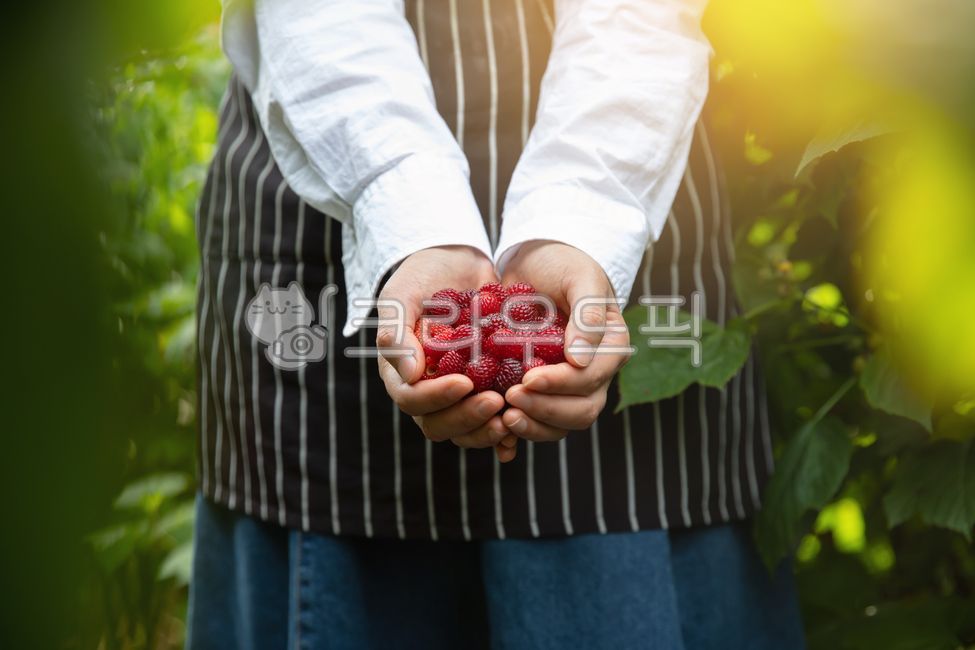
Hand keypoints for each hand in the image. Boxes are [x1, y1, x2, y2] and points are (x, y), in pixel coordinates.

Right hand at [376, 246, 511, 452]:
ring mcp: (456, 394)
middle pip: (439, 424)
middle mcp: (427, 390)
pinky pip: (492, 418)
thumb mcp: (401, 295)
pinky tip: (524, 422)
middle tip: (496, 401)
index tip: (464, 382)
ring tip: (512, 416)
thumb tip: (410, 375)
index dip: (437, 396)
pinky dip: (506, 427)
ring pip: (466, 429)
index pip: (413, 399)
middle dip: (467, 417)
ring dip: (487, 429)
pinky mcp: (485, 388)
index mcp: (401, 373)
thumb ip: (397, 333)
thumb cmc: (422, 276)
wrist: (458, 262)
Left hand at [499, 241, 630, 441]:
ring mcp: (568, 385)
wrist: (537, 261)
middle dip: (546, 409)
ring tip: (504, 416)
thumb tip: (580, 360)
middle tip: (511, 398)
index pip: (591, 379)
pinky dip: (520, 432)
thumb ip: (586, 314)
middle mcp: (594, 372)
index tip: (528, 378)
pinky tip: (500, 433)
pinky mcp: (542, 390)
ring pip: (560, 424)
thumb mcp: (579, 277)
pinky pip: (537, 420)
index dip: (561, 384)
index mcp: (610, 348)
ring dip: (534, 425)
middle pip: (581, 411)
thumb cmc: (564, 263)